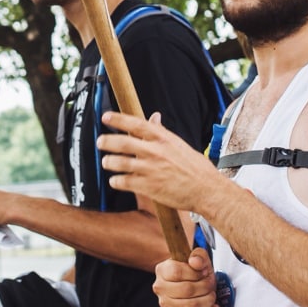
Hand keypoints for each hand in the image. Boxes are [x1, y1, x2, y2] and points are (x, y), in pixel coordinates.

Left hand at [96, 111, 223, 212]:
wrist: (207, 190)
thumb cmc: (196, 168)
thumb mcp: (179, 144)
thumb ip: (162, 132)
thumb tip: (154, 117)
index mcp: (163, 139)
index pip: (136, 124)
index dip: (118, 119)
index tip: (106, 117)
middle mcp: (155, 152)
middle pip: (123, 143)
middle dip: (107, 141)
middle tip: (100, 142)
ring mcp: (150, 169)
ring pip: (120, 163)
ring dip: (109, 162)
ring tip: (107, 162)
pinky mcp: (148, 187)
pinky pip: (124, 182)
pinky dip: (116, 181)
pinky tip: (115, 180)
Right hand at [152, 247, 218, 306]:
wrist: (190, 284)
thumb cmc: (194, 272)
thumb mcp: (199, 258)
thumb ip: (199, 256)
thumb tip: (196, 262)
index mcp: (162, 270)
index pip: (176, 272)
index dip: (195, 273)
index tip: (204, 272)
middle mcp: (160, 288)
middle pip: (186, 290)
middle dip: (205, 287)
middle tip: (211, 285)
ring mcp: (166, 306)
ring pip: (192, 306)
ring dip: (208, 301)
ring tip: (211, 296)